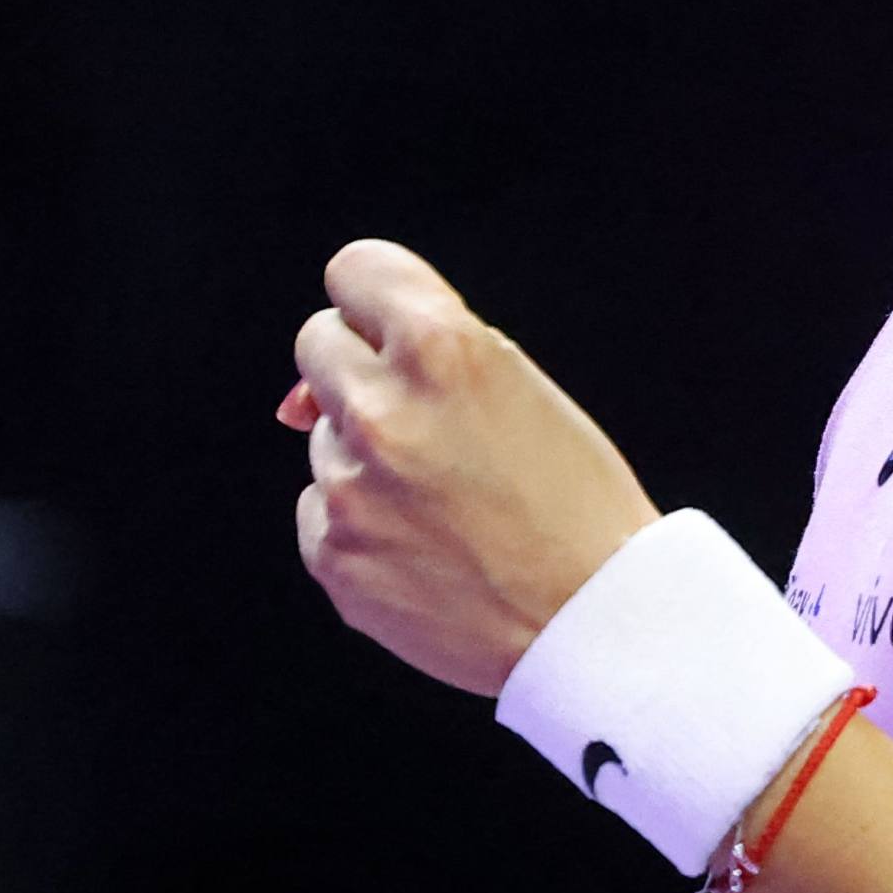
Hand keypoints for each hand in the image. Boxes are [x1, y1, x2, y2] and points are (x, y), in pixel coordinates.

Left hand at [280, 239, 658, 694]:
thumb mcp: (523, 389)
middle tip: (425, 419)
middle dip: (360, 370)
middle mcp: (384, 409)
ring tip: (447, 501)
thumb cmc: (574, 502)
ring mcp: (349, 487)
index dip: (377, 300)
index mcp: (443, 348)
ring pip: (323, 436)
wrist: (594, 621)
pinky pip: (320, 510)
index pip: (354, 271)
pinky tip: (426, 546)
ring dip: (367, 455)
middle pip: (316, 344)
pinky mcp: (333, 554)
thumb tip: (297, 396)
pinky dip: (362, 522)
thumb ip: (426, 355)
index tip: (394, 329)